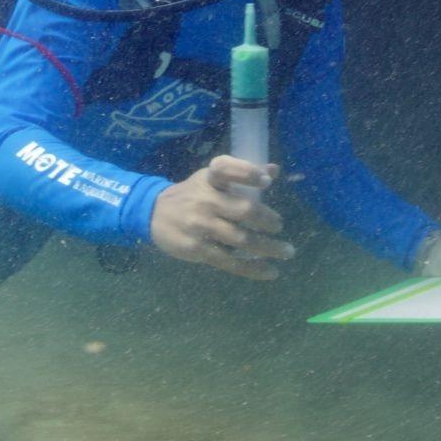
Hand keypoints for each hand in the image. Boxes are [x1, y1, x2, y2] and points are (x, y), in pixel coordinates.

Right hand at [149, 155, 294, 279]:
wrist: (154, 213)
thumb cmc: (192, 194)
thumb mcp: (211, 179)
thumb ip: (242, 174)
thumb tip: (274, 170)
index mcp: (209, 179)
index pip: (226, 168)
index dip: (247, 172)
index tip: (266, 182)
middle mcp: (205, 200)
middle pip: (243, 210)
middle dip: (268, 220)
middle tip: (279, 226)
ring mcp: (201, 226)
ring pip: (242, 239)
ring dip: (268, 247)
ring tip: (286, 252)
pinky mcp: (197, 249)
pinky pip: (230, 261)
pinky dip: (253, 268)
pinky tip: (270, 271)